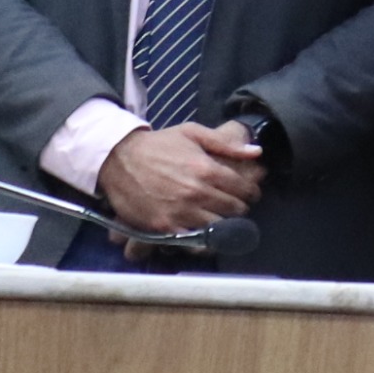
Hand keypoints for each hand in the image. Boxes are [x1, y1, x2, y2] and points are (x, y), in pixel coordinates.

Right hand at [96, 121, 264, 233]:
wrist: (117, 158)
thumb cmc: (157, 145)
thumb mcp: (192, 133)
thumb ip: (226, 143)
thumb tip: (257, 152)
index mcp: (207, 170)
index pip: (244, 189)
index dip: (251, 192)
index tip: (249, 193)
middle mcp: (197, 193)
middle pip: (235, 210)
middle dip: (239, 208)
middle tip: (235, 206)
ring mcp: (180, 212)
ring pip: (218, 227)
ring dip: (224, 224)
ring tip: (220, 218)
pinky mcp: (164, 227)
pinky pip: (193, 240)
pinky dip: (202, 238)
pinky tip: (203, 231)